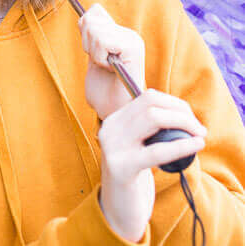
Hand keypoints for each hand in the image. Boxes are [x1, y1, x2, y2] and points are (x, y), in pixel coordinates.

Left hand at [79, 3, 145, 120]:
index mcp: (120, 34)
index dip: (85, 33)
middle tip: (101, 63)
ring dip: (94, 53)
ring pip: (95, 31)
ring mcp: (132, 40)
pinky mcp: (133, 48)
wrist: (113, 113)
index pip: (94, 12)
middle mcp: (129, 34)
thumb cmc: (103, 91)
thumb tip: (91, 11)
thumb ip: (91, 34)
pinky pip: (102, 42)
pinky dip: (99, 57)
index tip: (94, 53)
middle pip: (91, 20)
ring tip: (106, 67)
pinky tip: (110, 69)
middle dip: (87, 44)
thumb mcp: (92, 56)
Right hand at [98, 88, 206, 242]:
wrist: (118, 210)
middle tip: (200, 128)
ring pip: (153, 119)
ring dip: (183, 123)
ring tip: (200, 136)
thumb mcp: (137, 146)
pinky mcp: (122, 168)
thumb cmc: (135, 176)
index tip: (191, 116)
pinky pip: (157, 151)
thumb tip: (182, 114)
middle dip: (181, 112)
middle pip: (151, 104)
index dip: (174, 103)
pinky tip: (196, 146)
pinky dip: (181, 145)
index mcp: (114, 120)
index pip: (147, 97)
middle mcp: (110, 128)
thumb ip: (148, 129)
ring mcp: (113, 147)